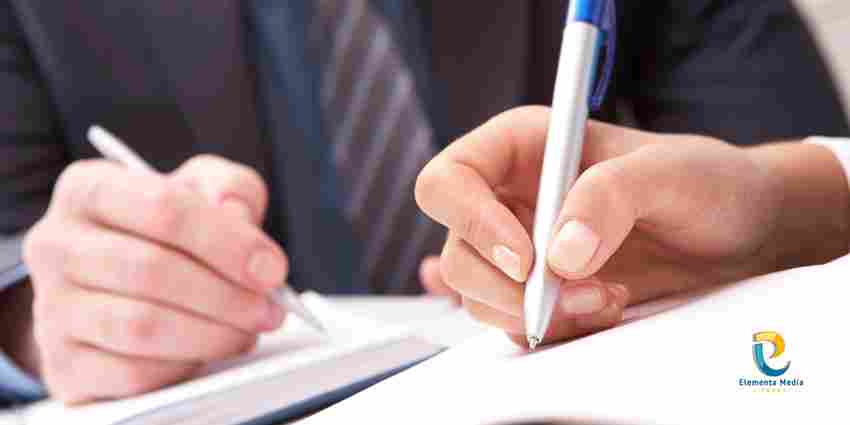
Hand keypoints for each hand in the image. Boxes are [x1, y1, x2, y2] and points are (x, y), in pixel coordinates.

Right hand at [22, 155, 288, 402]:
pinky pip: (130, 373)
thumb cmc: (170, 231)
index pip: (162, 207)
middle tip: (270, 309)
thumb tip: (237, 219)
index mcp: (88, 188)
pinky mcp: (64, 363)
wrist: (123, 283)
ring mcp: (52, 307)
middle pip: (150, 269)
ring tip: (247, 331)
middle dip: (226, 295)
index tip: (272, 269)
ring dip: (212, 334)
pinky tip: (206, 350)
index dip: (227, 242)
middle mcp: (55, 244)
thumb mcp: (205, 190)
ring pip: (140, 326)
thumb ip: (229, 189)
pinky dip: (182, 365)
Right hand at [416, 106, 785, 345]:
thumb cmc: (704, 182)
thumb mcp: (668, 173)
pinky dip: (552, 330)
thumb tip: (559, 254)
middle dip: (509, 286)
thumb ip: (611, 196)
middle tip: (574, 291)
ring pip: (478, 295)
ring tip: (604, 297)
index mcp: (523, 148)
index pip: (450, 180)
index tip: (525, 258)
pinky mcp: (541, 290)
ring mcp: (522, 249)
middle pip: (458, 251)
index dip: (471, 221)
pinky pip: (513, 323)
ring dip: (535, 312)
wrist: (736, 233)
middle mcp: (511, 198)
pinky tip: (602, 306)